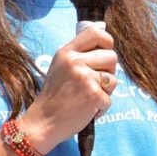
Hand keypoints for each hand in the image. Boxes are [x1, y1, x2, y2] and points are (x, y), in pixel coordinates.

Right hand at [21, 25, 117, 150]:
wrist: (43, 122)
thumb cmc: (54, 97)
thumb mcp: (60, 67)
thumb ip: (79, 56)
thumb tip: (105, 47)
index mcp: (66, 52)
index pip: (95, 33)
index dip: (107, 42)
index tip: (105, 53)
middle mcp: (75, 61)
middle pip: (111, 57)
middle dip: (109, 71)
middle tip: (94, 83)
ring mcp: (84, 77)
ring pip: (113, 78)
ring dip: (106, 91)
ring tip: (88, 97)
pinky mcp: (93, 94)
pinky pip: (110, 98)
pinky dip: (101, 107)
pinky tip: (87, 109)